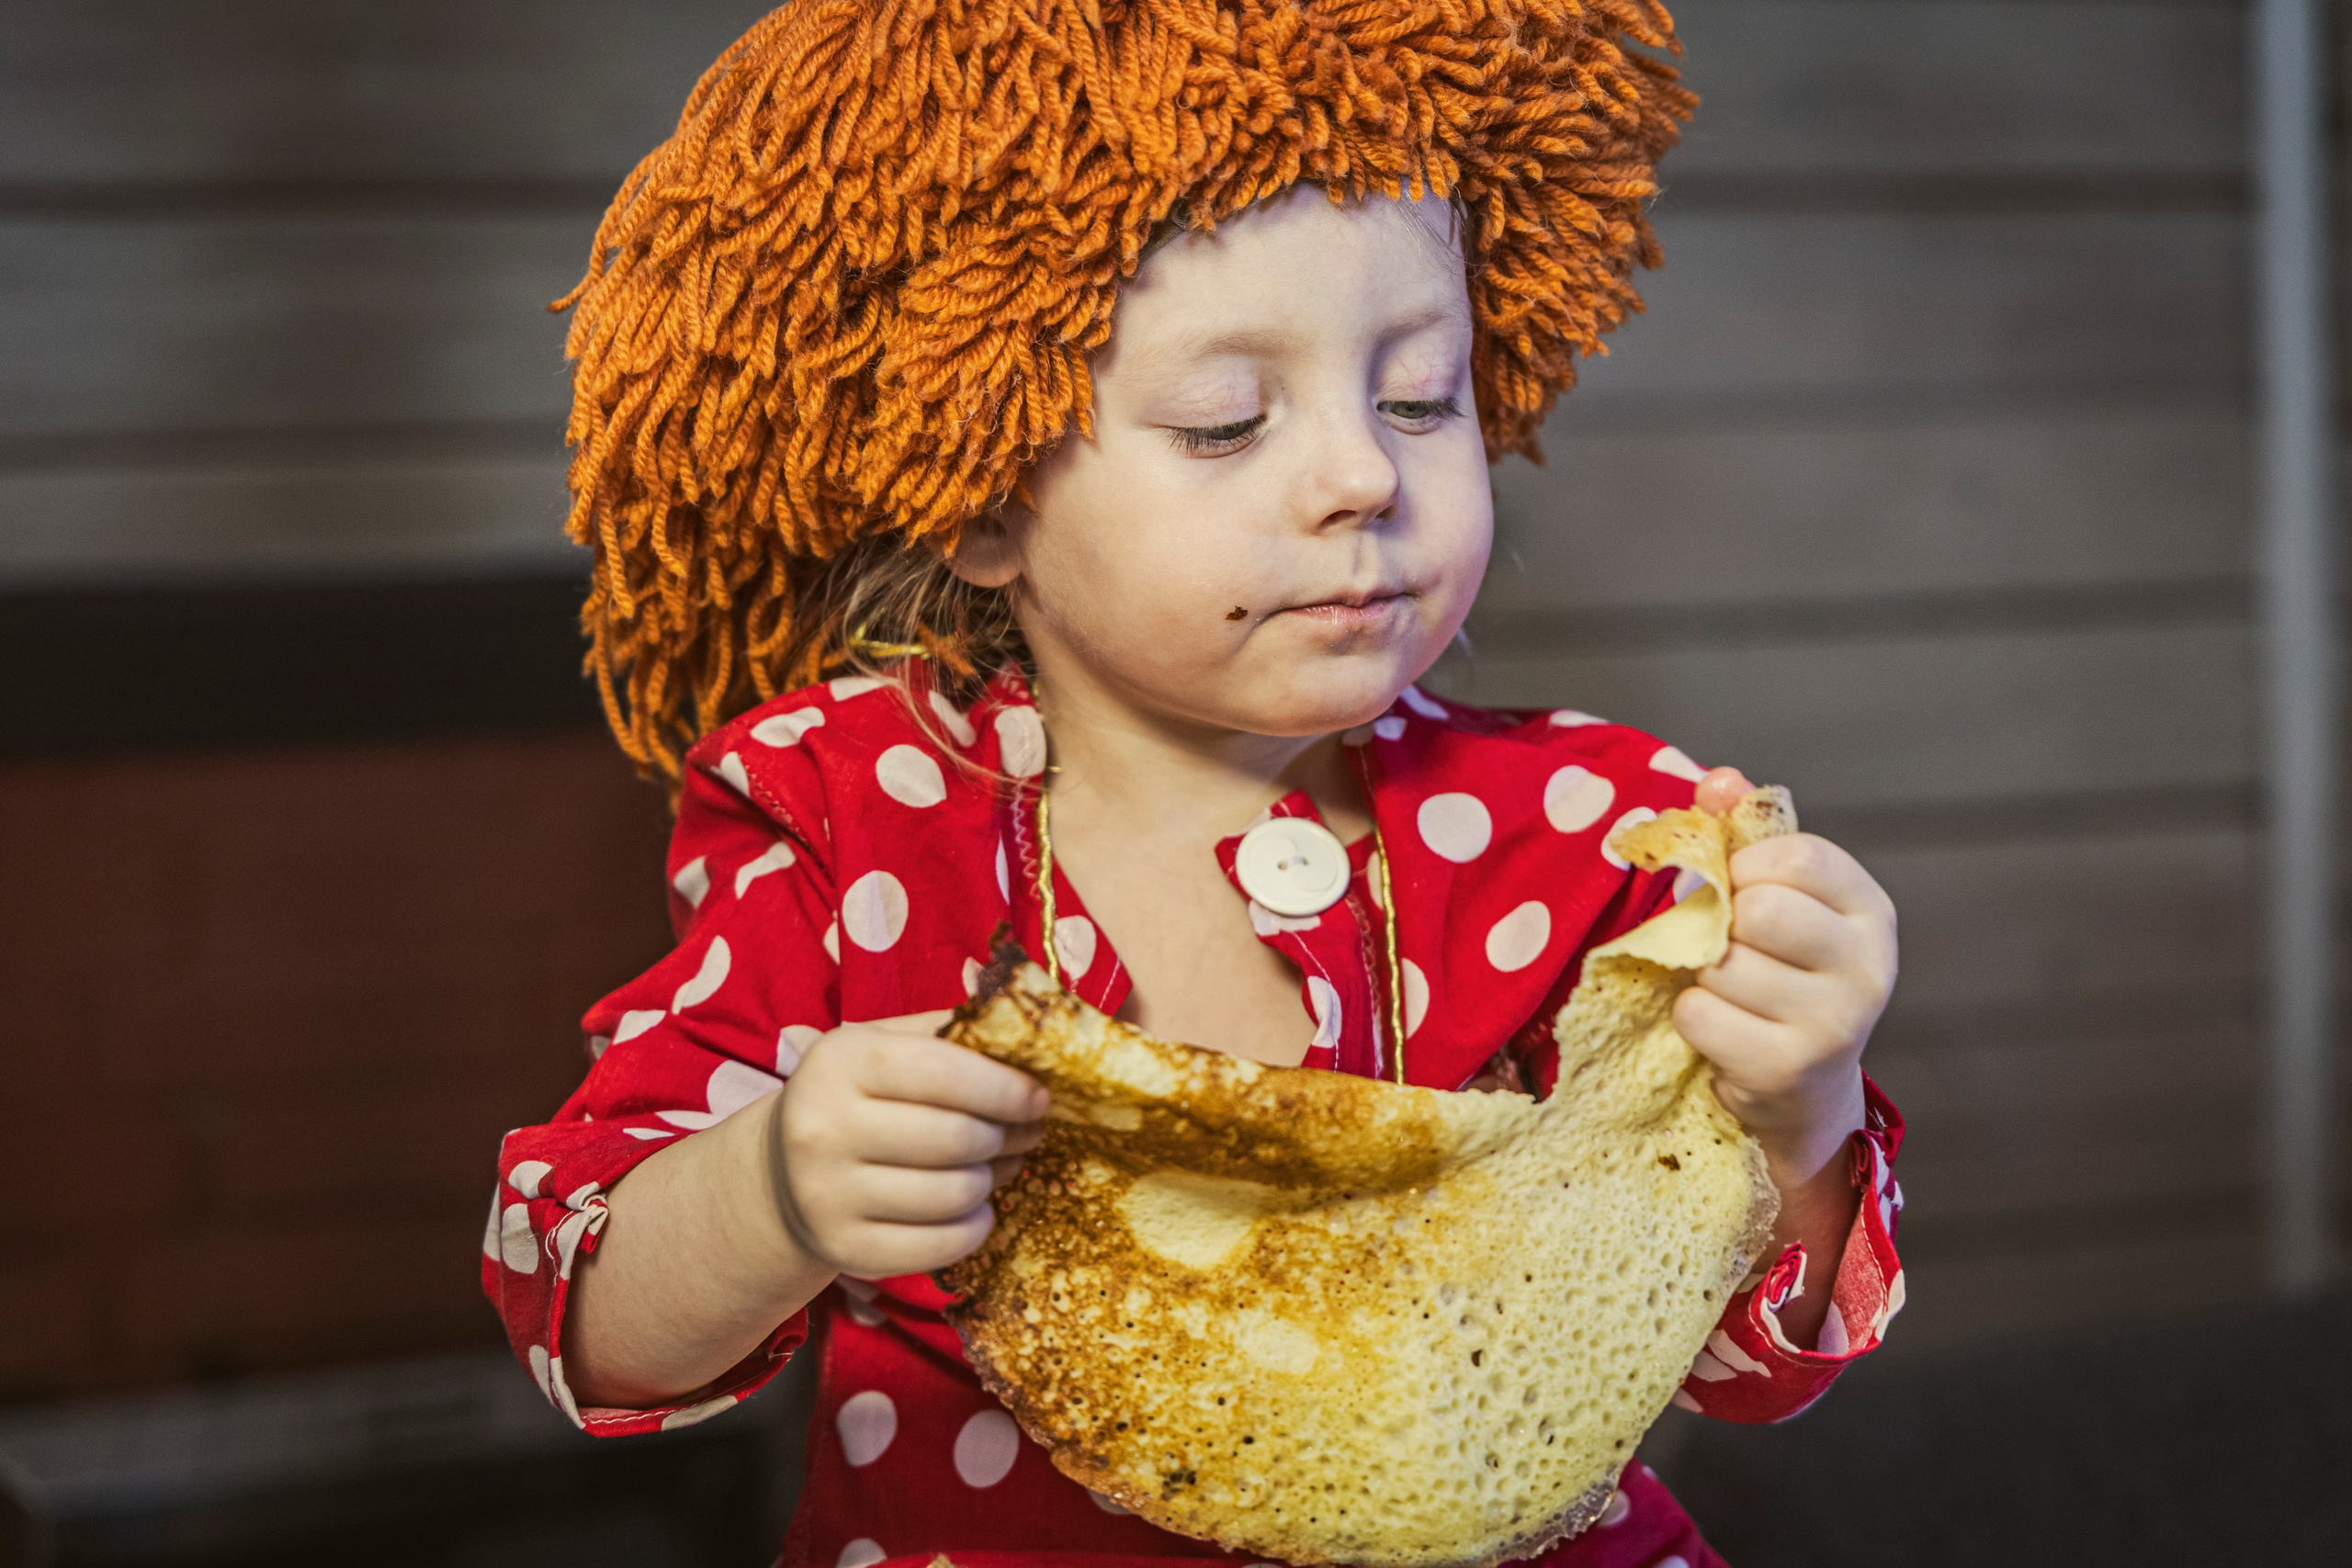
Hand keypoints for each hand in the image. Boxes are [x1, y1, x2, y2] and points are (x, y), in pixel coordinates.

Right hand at [769, 1010, 1048, 1278]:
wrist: (783, 1174)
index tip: (1039, 1097)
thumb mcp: (886, 1045)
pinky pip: (940, 1245)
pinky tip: (975, 1207)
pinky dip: (974, 1227)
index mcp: (840, 1061)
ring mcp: (827, 1194)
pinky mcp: (843, 1248)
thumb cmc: (857, 1097)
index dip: (1006, 1087)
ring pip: (954, 1194)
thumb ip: (951, 1032)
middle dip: (1006, 1136)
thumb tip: (1031, 1034)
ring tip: (997, 1165)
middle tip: (1026, 1133)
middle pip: (956, 1138)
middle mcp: (823, 1127)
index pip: (945, 1072)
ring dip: (992, 1180)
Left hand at [1674, 768, 1896, 1184]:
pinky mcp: (1788, 1067)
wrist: (1802, 1086)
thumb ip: (1747, 833)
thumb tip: (1719, 781)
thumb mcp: (1778, 897)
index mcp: (1869, 911)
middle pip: (1761, 910)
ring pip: (1722, 964)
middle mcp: (1868, 966)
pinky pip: (1700, 1012)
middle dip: (1724, 924)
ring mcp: (1834, 1022)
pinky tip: (1721, 1027)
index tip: (1740, 888)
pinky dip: (1691, 1014)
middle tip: (1730, 946)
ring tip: (1728, 991)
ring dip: (1703, 973)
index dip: (1746, 866)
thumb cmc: (1782, 974)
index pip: (1797, 854)